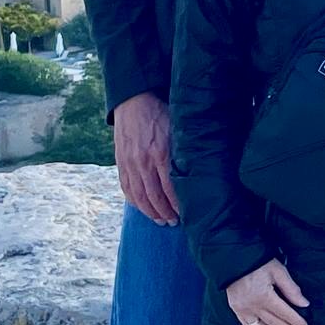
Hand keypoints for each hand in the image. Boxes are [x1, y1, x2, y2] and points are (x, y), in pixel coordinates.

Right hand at [113, 91, 177, 224]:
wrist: (134, 102)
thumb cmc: (162, 114)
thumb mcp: (179, 129)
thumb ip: (186, 150)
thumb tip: (203, 168)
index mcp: (161, 153)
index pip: (171, 187)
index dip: (178, 204)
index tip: (187, 214)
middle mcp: (143, 161)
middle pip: (154, 196)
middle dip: (165, 213)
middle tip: (174, 223)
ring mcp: (130, 164)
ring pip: (139, 196)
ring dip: (150, 212)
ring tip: (160, 221)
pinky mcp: (121, 163)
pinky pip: (126, 188)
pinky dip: (135, 201)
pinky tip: (143, 208)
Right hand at [226, 260, 309, 324]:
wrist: (232, 258)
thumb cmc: (257, 262)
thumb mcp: (278, 271)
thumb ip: (291, 289)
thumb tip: (304, 303)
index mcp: (264, 296)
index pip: (284, 313)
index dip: (296, 321)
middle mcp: (252, 306)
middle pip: (274, 323)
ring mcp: (242, 310)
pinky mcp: (236, 310)